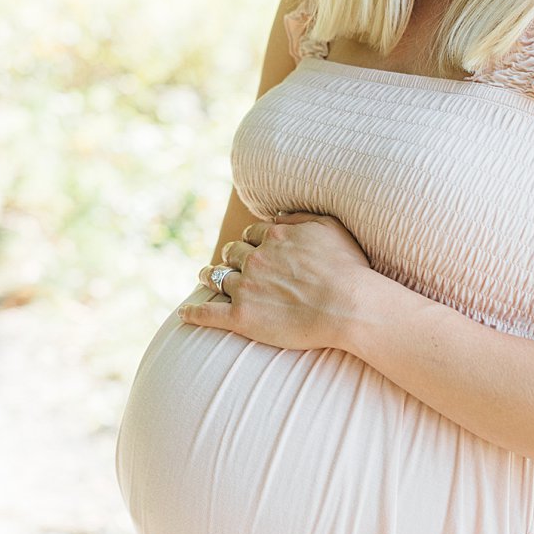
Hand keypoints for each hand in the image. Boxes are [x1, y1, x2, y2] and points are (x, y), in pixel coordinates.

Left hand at [181, 213, 372, 349]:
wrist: (348, 306)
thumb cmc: (348, 268)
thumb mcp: (329, 228)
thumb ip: (300, 218)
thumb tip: (277, 215)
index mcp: (273, 237)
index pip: (252, 234)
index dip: (252, 241)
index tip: (252, 247)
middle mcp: (254, 259)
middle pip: (232, 253)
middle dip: (229, 256)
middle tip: (226, 262)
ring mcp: (245, 288)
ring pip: (216, 278)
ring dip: (208, 276)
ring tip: (203, 277)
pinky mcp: (241, 317)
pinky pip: (208, 314)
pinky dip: (194, 313)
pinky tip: (184, 314)